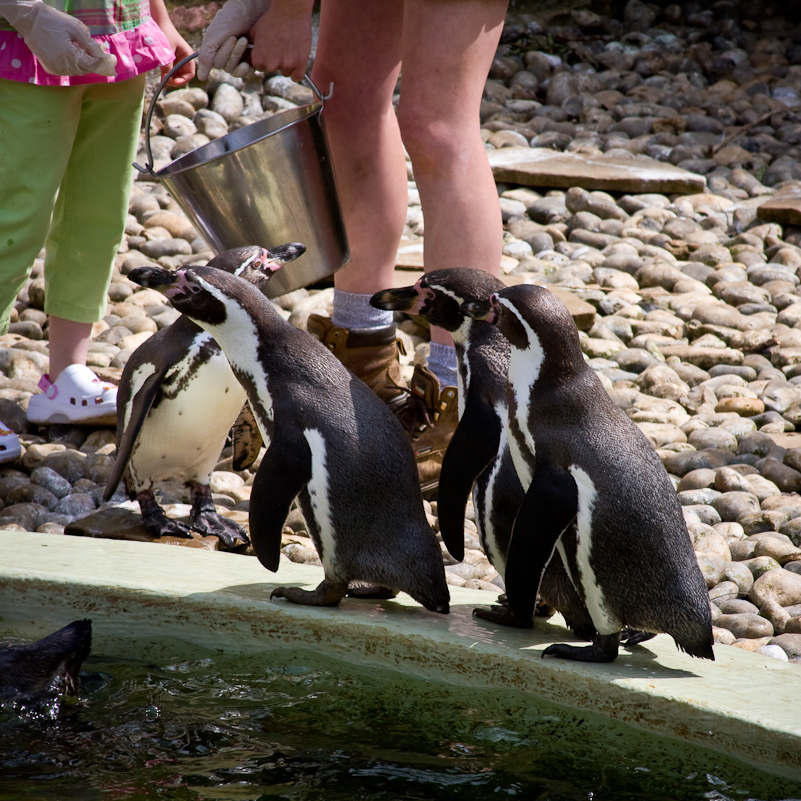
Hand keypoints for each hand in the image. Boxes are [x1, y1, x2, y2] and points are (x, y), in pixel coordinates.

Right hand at [0, 1, 114, 75]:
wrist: (29, 20)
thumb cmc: (53, 20)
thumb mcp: (76, 28)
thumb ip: (90, 44)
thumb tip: (104, 57)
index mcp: (69, 56)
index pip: (93, 66)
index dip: (105, 64)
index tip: (114, 59)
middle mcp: (63, 66)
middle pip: (87, 70)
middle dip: (97, 63)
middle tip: (104, 53)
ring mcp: (56, 69)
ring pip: (79, 71)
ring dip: (88, 64)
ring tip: (90, 51)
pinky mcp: (51, 69)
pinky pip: (69, 70)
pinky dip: (77, 64)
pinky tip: (79, 55)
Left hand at [157, 19, 196, 85]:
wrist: (158, 21)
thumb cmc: (164, 33)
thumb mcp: (166, 51)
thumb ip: (167, 66)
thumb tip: (165, 80)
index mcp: (188, 56)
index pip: (190, 74)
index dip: (183, 80)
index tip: (172, 82)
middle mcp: (184, 59)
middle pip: (183, 76)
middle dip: (175, 80)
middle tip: (164, 82)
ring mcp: (177, 59)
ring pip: (176, 74)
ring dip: (170, 78)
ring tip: (162, 78)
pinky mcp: (171, 59)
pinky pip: (171, 70)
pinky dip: (166, 73)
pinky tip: (161, 74)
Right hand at [196, 0, 270, 80]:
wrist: (249, 12)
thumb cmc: (229, 21)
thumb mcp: (213, 38)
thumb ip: (206, 58)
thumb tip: (201, 78)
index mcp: (214, 50)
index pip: (215, 63)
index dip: (223, 53)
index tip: (229, 37)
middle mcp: (225, 56)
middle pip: (225, 67)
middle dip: (231, 52)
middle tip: (236, 37)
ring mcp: (237, 60)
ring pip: (234, 70)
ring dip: (238, 55)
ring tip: (244, 40)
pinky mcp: (248, 62)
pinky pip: (244, 74)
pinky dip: (245, 69)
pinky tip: (247, 62)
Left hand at [248, 0, 312, 82]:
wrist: (290, 11)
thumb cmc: (272, 19)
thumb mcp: (255, 33)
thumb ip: (252, 48)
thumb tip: (247, 57)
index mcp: (258, 59)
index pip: (261, 67)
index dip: (266, 59)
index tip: (271, 51)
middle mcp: (270, 65)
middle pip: (274, 70)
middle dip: (278, 61)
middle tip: (282, 46)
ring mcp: (285, 65)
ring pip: (286, 72)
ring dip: (289, 64)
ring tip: (290, 47)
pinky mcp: (299, 64)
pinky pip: (297, 77)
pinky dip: (297, 71)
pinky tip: (298, 60)